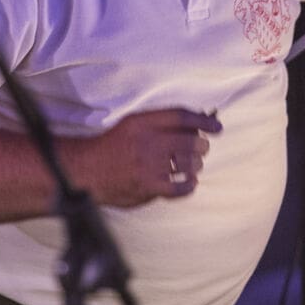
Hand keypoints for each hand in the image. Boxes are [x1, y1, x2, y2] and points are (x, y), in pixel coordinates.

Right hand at [68, 108, 221, 206]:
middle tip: (201, 148)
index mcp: (143, 122)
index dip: (203, 120)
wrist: (87, 170)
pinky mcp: (148, 186)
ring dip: (195, 165)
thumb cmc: (113, 146)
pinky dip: (188, 185)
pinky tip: (189, 182)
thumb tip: (196, 124)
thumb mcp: (133, 124)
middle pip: (189, 141)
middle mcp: (147, 142)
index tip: (217, 126)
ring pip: (187, 164)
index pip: (181, 116)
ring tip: (193, 165)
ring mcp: (148, 165)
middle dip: (201, 145)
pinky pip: (179, 187)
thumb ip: (161, 123)